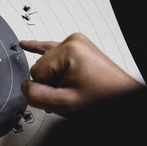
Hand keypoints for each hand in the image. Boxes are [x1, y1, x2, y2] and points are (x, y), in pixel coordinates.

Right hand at [20, 33, 143, 116]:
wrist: (121, 96)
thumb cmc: (102, 98)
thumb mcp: (66, 104)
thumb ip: (37, 96)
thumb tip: (24, 88)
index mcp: (69, 49)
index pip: (36, 71)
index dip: (46, 89)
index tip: (63, 94)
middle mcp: (72, 41)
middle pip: (41, 66)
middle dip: (51, 84)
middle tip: (70, 93)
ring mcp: (76, 43)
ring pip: (46, 63)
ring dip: (55, 79)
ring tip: (72, 87)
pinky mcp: (77, 48)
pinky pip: (51, 47)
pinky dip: (39, 48)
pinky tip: (26, 44)